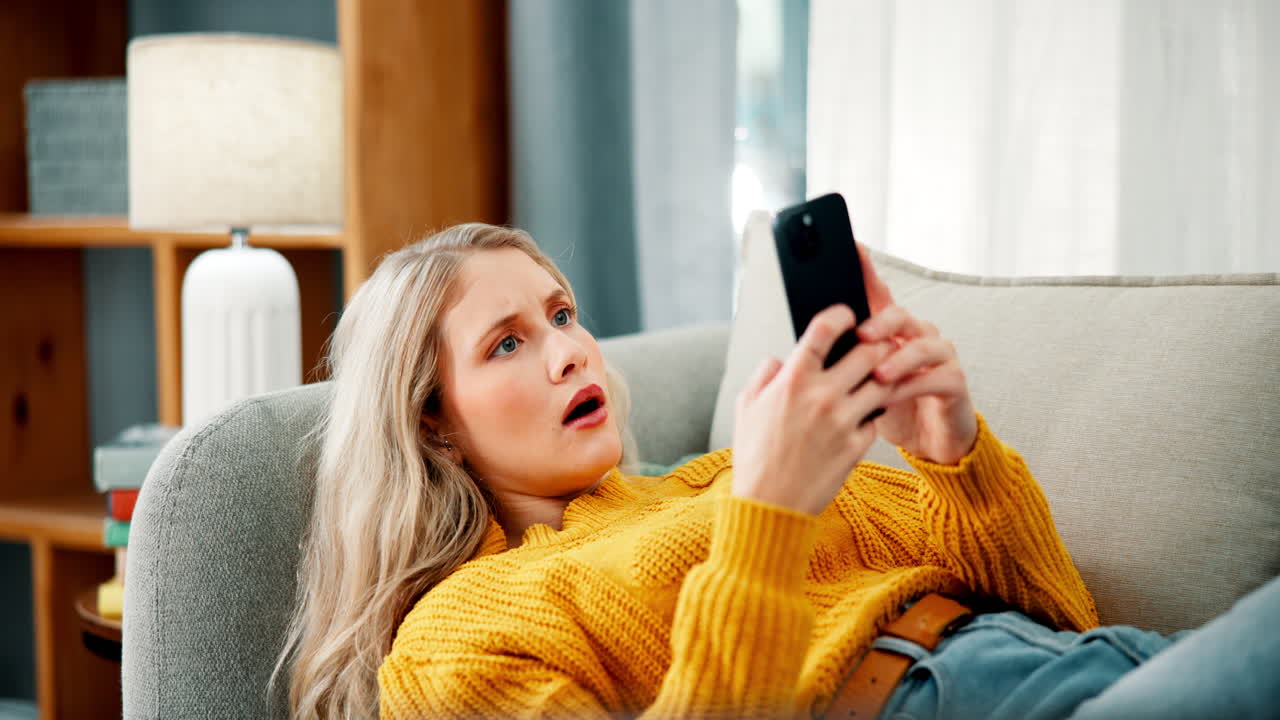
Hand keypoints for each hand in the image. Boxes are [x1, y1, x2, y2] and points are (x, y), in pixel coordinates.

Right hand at [732, 304, 896, 515]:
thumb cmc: (754, 456)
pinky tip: (866, 413)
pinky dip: (873, 413)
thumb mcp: (746, 408)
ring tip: (876, 376)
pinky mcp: (858, 445)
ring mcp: (843, 421)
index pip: (825, 328)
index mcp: (792, 380)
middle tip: (875, 344)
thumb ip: (764, 375)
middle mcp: (822, 396)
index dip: (841, 314)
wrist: (771, 504)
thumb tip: (779, 359)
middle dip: (875, 343)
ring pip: (882, 382)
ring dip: (882, 376)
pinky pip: (876, 418)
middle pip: (868, 350)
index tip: (848, 314)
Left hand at [854, 244, 977, 464]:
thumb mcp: (858, 384)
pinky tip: (895, 395)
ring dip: (899, 358)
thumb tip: (799, 349)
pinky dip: (914, 385)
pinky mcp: (954, 382)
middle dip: (880, 322)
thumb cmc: (890, 407)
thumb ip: (839, 362)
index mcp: (890, 332)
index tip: (854, 248)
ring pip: (923, 345)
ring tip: (878, 374)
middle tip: (860, 335)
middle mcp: (917, 335)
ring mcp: (939, 357)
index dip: (867, 271)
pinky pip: (937, 378)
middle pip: (900, 315)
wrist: (927, 441)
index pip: (878, 296)